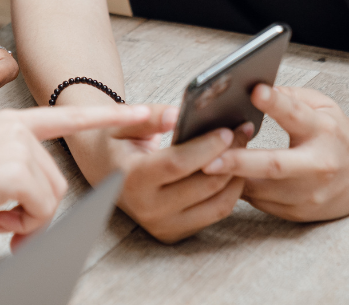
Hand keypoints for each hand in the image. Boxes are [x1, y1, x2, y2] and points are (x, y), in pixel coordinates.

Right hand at [0, 104, 162, 259]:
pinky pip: (40, 211)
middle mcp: (16, 129)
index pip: (68, 116)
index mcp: (8, 123)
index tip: (152, 113)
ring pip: (50, 199)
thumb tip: (39, 210)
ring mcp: (17, 147)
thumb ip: (15, 176)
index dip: (115, 116)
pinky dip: (17, 227)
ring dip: (23, 222)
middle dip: (32, 212)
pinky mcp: (16, 171)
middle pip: (56, 181)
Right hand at [68, 103, 252, 242]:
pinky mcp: (174, 233)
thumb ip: (151, 117)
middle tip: (244, 131)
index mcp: (130, 179)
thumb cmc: (116, 143)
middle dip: (230, 157)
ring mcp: (162, 225)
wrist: (105, 173)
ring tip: (243, 148)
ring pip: (217, 204)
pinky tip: (234, 168)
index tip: (228, 130)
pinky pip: (215, 213)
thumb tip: (178, 114)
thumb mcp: (123, 123)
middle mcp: (146, 208)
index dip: (206, 147)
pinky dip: (230, 191)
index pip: (177, 164)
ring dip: (237, 176)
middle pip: (203, 185)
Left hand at [199, 84, 348, 221]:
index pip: (296, 115)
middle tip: (207, 160)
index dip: (275, 103)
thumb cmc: (337, 131)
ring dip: (230, 178)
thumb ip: (287, 96)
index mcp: (324, 130)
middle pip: (275, 166)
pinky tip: (224, 178)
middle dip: (239, 162)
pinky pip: (261, 202)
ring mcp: (311, 194)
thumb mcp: (320, 104)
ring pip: (261, 190)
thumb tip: (247, 90)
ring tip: (204, 166)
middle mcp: (319, 165)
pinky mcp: (301, 213)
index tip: (254, 91)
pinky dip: (241, 189)